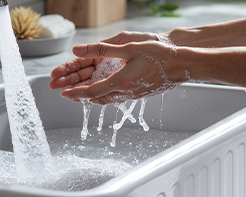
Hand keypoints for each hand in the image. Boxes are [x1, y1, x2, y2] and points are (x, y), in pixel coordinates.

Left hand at [50, 33, 188, 104]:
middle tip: (68, 95)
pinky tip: (104, 91)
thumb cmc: (158, 55)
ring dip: (93, 98)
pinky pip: (118, 98)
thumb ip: (102, 49)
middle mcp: (126, 92)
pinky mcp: (139, 94)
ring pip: (108, 100)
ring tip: (82, 95)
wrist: (181, 65)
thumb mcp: (128, 47)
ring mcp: (134, 95)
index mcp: (122, 81)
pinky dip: (105, 96)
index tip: (64, 93)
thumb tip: (78, 50)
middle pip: (98, 99)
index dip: (77, 93)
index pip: (93, 91)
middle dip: (81, 98)